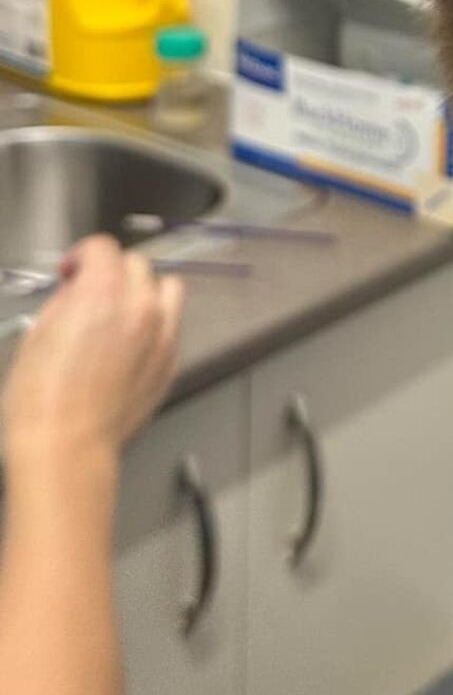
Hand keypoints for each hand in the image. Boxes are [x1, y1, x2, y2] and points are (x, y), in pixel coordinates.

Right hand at [3, 238, 182, 471]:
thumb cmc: (43, 400)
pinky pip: (171, 326)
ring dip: (143, 292)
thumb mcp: (38, 332)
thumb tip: (76, 291)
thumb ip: (65, 300)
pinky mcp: (170, 363)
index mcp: (102, 292)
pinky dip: (154, 325)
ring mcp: (162, 335)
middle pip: (137, 265)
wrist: (66, 447)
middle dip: (112, 272)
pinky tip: (130, 344)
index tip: (71, 271)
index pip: (103, 247)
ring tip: (119, 311)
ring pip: (166, 289)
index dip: (81, 256)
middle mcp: (140, 307)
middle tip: (89, 293)